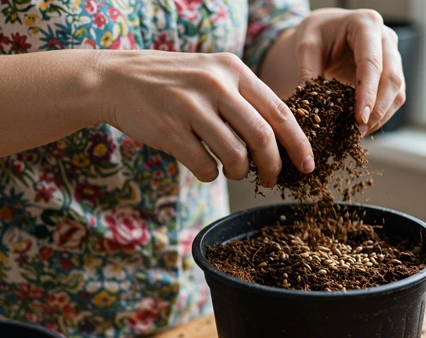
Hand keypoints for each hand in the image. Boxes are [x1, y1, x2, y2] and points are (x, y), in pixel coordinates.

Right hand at [97, 50, 313, 186]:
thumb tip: (278, 140)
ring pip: (236, 156)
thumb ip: (243, 99)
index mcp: (233, 70)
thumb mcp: (211, 74)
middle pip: (262, 138)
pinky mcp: (169, 130)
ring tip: (232, 170)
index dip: (298, 143)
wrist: (117, 79)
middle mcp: (215, 85)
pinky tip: (203, 166)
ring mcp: (191, 107)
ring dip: (240, 173)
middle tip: (272, 180)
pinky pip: (205, 167)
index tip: (307, 165)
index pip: (279, 111)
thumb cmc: (172, 83)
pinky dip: (210, 175)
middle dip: (274, 167)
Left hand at [295, 8, 405, 134]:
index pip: (372, 62)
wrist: (328, 29)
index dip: (368, 92)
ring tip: (359, 133)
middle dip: (378, 108)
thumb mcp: (307, 46)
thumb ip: (308, 72)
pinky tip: (363, 127)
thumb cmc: (318, 33)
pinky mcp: (392, 73)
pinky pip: (394, 97)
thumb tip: (308, 107)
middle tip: (359, 131)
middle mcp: (386, 39)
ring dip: (382, 115)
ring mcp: (393, 56)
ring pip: (397, 91)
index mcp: (366, 25)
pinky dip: (381, 114)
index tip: (360, 117)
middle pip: (392, 78)